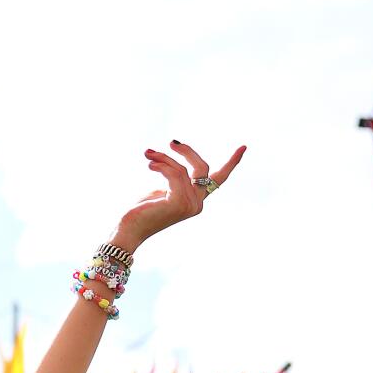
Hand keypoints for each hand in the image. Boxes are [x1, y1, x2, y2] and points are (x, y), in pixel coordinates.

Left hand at [113, 140, 245, 246]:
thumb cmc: (141, 212)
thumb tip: (168, 161)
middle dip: (187, 152)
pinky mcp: (179, 202)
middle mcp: (197, 204)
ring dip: (164, 159)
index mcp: (196, 200)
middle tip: (171, 142)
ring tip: (148, 155)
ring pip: (182, 169)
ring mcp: (190, 204)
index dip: (231, 163)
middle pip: (202, 167)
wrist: (128, 230)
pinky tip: (149, 165)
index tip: (243, 147)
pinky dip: (161, 166)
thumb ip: (173, 178)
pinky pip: (174, 174)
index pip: (218, 180)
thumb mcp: (161, 189)